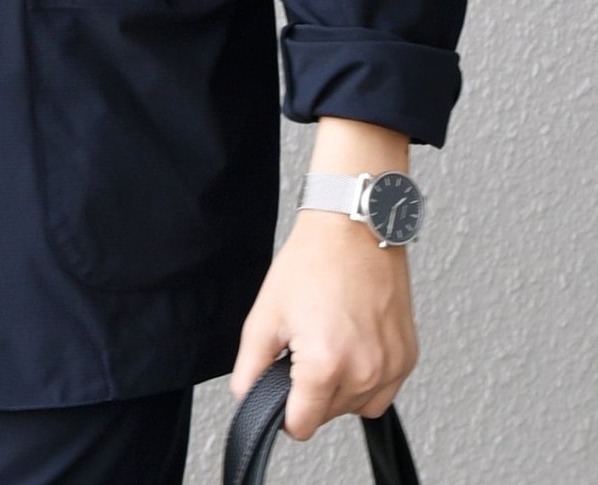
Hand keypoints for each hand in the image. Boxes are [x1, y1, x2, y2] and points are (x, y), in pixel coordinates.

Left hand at [228, 207, 418, 440]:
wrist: (353, 227)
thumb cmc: (314, 260)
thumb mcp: (266, 312)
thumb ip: (251, 365)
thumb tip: (247, 395)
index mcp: (325, 365)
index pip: (300, 426)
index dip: (284, 410)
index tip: (282, 387)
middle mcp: (364, 371)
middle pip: (327, 416)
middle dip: (310, 391)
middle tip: (305, 346)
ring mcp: (391, 366)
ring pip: (356, 407)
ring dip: (339, 387)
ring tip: (329, 340)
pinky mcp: (408, 357)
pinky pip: (382, 390)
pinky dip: (365, 377)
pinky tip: (352, 342)